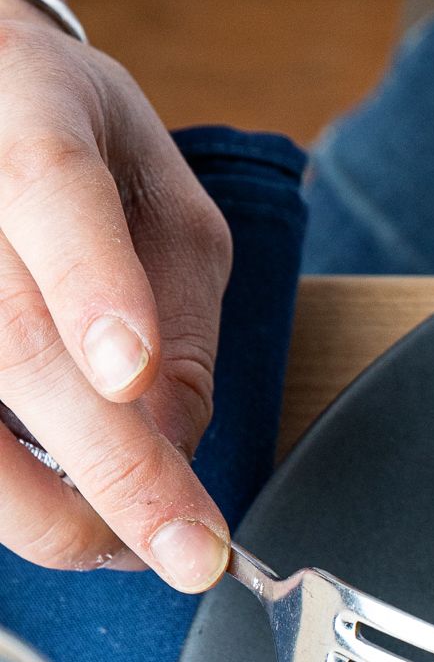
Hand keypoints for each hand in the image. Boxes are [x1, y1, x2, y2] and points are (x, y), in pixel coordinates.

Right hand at [0, 0, 230, 585]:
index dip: (92, 286)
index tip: (131, 376)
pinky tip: (65, 517)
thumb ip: (179, 309)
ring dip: (48, 508)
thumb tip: (176, 439)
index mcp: (28, 110)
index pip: (55, 192)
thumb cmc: (70, 148)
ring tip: (132, 549)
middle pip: (13, 335)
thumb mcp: (162, 200)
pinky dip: (10, 497)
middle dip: (110, 462)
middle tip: (188, 550)